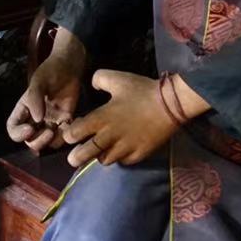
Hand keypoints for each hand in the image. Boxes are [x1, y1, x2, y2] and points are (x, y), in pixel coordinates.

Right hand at [6, 31, 85, 152]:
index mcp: (24, 108)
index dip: (18, 134)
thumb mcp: (39, 80)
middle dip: (37, 142)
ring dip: (52, 142)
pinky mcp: (65, 121)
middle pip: (29, 141)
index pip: (13, 128)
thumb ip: (35, 98)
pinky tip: (71, 123)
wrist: (71, 65)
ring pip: (46, 143)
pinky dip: (67, 136)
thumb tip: (37, 119)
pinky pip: (63, 136)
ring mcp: (50, 121)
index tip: (30, 129)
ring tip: (60, 128)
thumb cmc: (51, 69)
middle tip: (49, 132)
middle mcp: (35, 118)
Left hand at [61, 70, 178, 168]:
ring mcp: (124, 149)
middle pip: (84, 155)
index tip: (72, 134)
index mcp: (100, 119)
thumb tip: (92, 85)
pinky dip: (119, 157)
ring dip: (99, 156)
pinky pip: (123, 161)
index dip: (70, 135)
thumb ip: (99, 79)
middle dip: (75, 158)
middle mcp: (109, 137)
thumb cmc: (141, 91)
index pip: (75, 134)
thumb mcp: (117, 78)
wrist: (170, 105)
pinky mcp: (138, 155)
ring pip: (104, 160)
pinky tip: (121, 149)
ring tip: (100, 151)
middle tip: (73, 158)